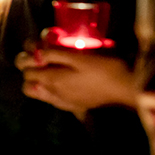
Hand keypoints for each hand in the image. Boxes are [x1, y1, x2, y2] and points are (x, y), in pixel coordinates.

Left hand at [15, 45, 136, 116]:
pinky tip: (64, 80)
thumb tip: (35, 52)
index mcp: (53, 80)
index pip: (26, 72)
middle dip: (29, 73)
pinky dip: (52, 89)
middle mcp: (54, 94)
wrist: (128, 89)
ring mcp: (64, 103)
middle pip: (28, 87)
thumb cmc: (105, 68)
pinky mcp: (75, 106)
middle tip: (41, 60)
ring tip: (51, 69)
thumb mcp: (79, 57)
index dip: (26, 58)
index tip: (36, 48)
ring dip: (39, 82)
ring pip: (39, 95)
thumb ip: (55, 55)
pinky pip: (54, 99)